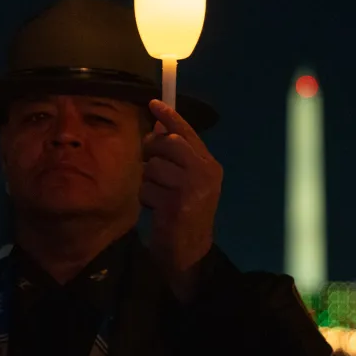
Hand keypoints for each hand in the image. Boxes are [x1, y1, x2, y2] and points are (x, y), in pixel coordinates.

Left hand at [142, 99, 222, 299]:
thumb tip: (158, 127)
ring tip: (159, 198)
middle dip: (152, 152)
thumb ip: (176, 156)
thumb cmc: (185, 214)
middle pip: (168, 143)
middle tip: (151, 166)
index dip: (170, 117)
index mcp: (209, 165)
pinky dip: (146, 199)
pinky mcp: (176, 204)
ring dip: (148, 182)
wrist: (190, 252)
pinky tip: (157, 211)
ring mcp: (191, 188)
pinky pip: (146, 188)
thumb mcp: (186, 181)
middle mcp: (205, 173)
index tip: (153, 103)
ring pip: (153, 167)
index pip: (187, 133)